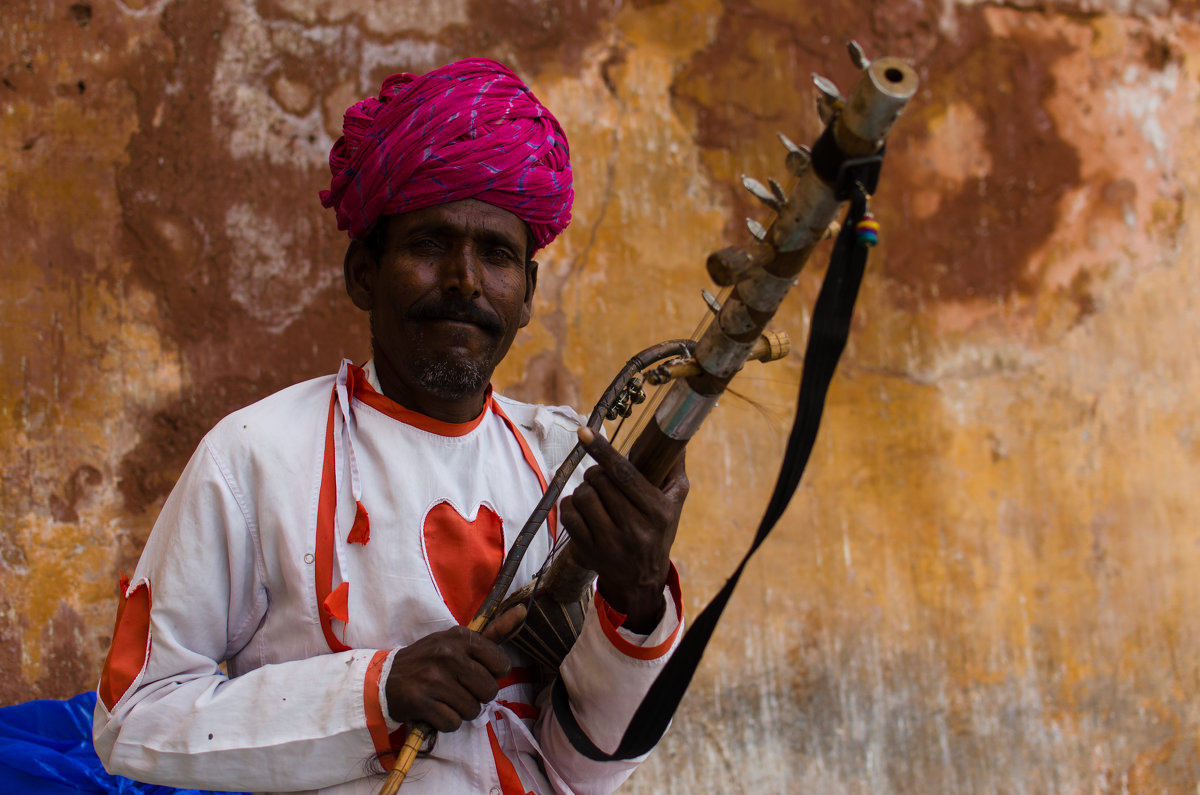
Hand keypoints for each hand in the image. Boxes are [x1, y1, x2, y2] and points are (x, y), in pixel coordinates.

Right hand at [384, 604, 525, 731]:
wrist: (385, 677)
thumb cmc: (429, 660)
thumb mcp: (456, 640)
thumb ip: (492, 631)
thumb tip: (522, 611)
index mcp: (461, 638)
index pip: (501, 665)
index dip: (492, 675)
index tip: (475, 672)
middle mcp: (448, 655)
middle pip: (489, 690)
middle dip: (478, 696)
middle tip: (459, 688)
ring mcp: (433, 679)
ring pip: (472, 709)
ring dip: (462, 710)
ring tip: (446, 699)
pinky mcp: (421, 702)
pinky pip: (452, 723)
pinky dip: (446, 722)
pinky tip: (435, 709)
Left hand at [560, 427, 688, 632]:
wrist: (642, 579)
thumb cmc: (659, 531)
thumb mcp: (675, 502)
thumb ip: (673, 468)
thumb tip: (675, 437)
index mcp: (657, 511)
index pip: (625, 474)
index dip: (603, 451)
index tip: (585, 432)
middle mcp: (634, 529)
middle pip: (600, 481)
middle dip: (596, 472)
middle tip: (602, 478)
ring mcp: (610, 543)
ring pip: (582, 496)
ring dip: (584, 489)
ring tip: (594, 495)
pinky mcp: (589, 552)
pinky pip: (568, 515)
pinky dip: (570, 505)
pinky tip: (582, 508)